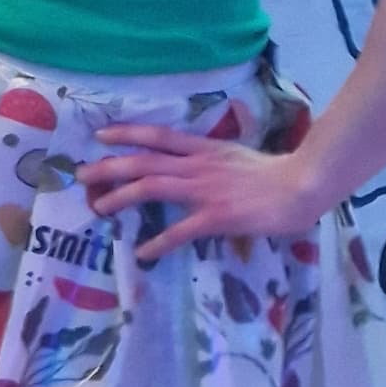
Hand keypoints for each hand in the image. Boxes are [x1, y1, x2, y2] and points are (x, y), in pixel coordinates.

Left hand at [83, 125, 326, 263]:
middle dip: (109, 167)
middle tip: (82, 176)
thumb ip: (213, 161)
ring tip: (100, 208)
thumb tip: (194, 167)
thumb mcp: (237, 157)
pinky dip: (158, 242)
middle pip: (144, 161)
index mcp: (205, 150)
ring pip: (152, 187)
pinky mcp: (216, 216)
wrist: (303, 185)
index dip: (128, 134)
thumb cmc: (276, 173)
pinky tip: (143, 253)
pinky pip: (180, 230)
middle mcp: (199, 166)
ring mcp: (205, 190)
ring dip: (121, 198)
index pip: (159, 136)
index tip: (101, 135)